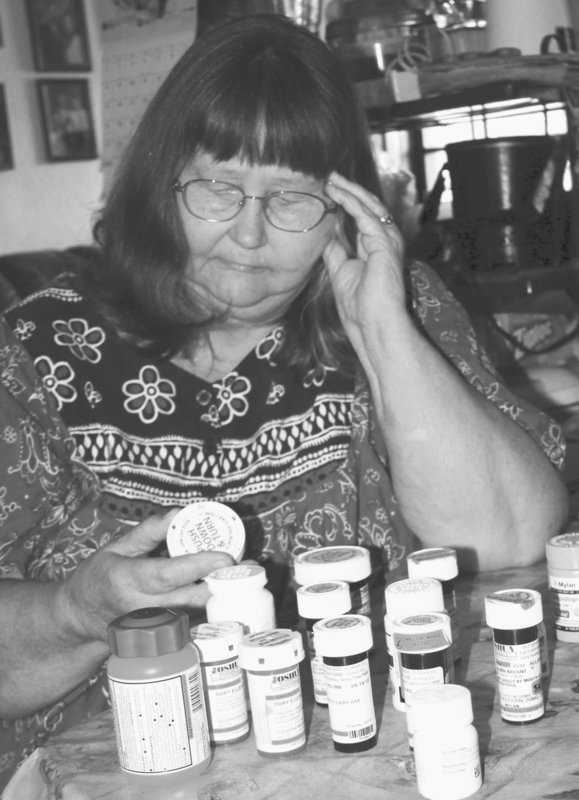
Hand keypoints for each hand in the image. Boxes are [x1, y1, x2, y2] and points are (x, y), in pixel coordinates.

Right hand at [60, 510, 233, 641]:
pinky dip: (214, 605)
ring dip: (224, 594)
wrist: (82, 619)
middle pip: (192, 598)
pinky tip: (231, 590)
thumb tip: (178, 512)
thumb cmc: (99, 577)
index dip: (198, 565)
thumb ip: (148, 531)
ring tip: (247, 574)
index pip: (168, 575)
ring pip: (198, 612)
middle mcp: (143, 607)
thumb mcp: (116, 547)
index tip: (225, 556)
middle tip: (250, 564)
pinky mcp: (164, 635)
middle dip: (224, 582)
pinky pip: (195, 620)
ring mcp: (155, 626)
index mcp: (128, 580)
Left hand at [323, 172, 405, 331]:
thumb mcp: (340, 271)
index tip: (327, 190)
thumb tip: (324, 233)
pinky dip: (351, 202)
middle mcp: (385, 241)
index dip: (345, 202)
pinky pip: (367, 216)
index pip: (362, 217)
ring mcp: (388, 241)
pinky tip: (337, 193)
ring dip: (350, 190)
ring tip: (332, 179)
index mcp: (376, 248)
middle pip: (368, 207)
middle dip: (349, 190)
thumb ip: (335, 250)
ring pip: (370, 206)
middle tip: (330, 176)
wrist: (372, 325)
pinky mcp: (385, 244)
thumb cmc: (360, 307)